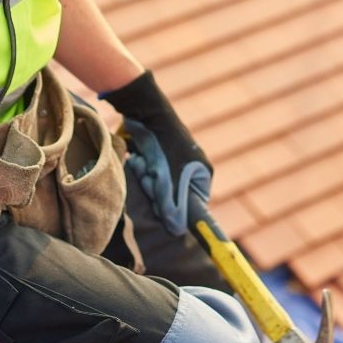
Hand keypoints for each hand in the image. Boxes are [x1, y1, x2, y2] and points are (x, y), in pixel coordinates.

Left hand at [101, 70, 212, 236]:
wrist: (146, 112)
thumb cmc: (162, 146)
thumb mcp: (167, 181)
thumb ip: (171, 207)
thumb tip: (176, 231)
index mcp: (202, 175)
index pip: (193, 207)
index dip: (175, 209)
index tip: (162, 205)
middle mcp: (192, 169)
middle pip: (172, 197)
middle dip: (156, 190)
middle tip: (150, 177)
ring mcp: (176, 161)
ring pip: (159, 186)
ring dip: (147, 178)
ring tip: (144, 163)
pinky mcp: (161, 155)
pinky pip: (152, 173)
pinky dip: (144, 168)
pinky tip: (140, 157)